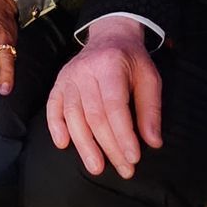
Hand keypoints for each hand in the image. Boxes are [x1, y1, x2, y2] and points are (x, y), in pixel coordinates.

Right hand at [44, 17, 163, 179]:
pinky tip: (63, 144)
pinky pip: (53, 106)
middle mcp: (85, 70)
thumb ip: (151, 110)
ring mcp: (69, 76)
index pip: (114, 105)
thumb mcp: (150, 78)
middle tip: (124, 170)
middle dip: (109, 146)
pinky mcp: (59, 82)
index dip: (123, 134)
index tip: (133, 157)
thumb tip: (152, 142)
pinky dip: (55, 126)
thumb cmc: (132, 61)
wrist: (110, 36)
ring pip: (73, 115)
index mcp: (110, 65)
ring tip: (96, 167)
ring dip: (84, 144)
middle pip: (94, 115)